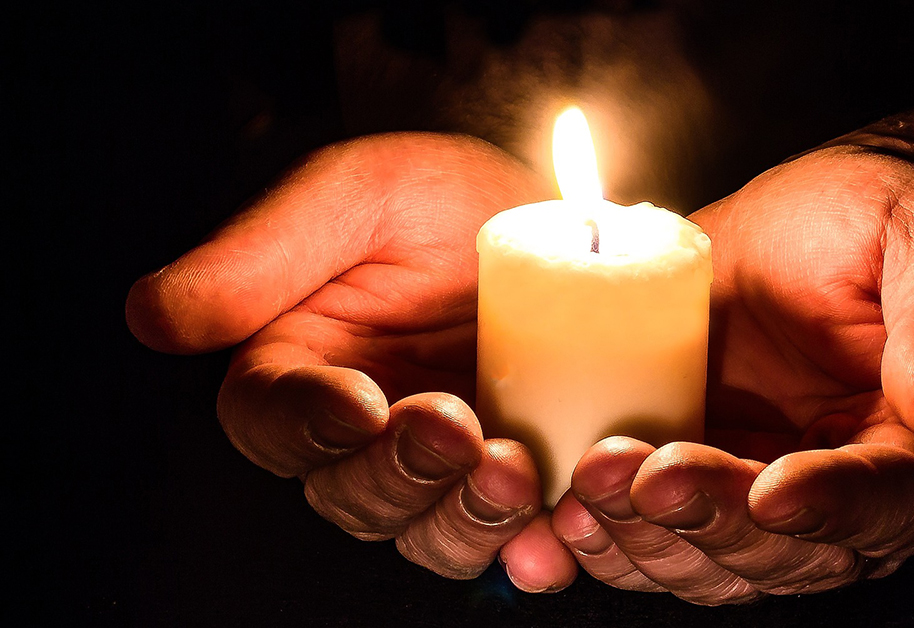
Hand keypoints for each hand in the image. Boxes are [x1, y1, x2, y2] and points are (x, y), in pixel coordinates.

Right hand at [126, 133, 576, 589]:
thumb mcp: (357, 194)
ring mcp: (440, 465)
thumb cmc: (439, 197)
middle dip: (400, 473)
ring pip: (425, 532)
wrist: (554, 217)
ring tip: (515, 470)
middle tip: (455, 428)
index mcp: (299, 367)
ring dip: (463, 518)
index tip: (361, 404)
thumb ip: (263, 252)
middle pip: (350, 494)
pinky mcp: (512, 479)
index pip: (270, 420)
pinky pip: (509, 540)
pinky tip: (554, 528)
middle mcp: (360, 433)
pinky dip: (529, 547)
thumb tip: (154, 316)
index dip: (308, 424)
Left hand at [550, 146, 913, 602]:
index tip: (772, 492)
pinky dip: (613, 536)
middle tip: (647, 473)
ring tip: (591, 483)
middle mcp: (848, 499)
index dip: (831, 507)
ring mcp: (764, 498)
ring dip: (648, 537)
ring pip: (713, 562)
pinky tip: (569, 508)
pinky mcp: (698, 480)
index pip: (892, 504)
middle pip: (787, 551)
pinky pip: (657, 537)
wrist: (809, 216)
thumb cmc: (880, 217)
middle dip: (712, 519)